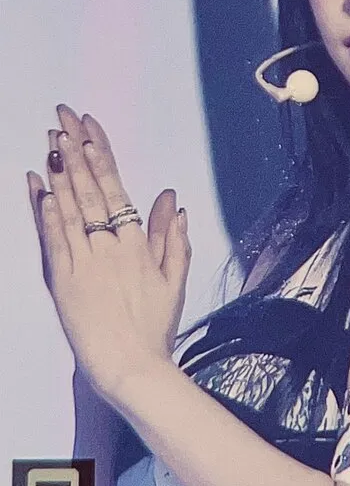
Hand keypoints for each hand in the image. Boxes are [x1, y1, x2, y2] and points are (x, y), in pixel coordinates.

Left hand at [27, 106, 190, 400]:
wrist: (130, 367)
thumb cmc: (154, 327)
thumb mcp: (174, 279)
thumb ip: (173, 237)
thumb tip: (174, 200)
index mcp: (138, 244)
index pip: (117, 188)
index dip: (101, 156)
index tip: (90, 129)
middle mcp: (110, 246)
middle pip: (90, 189)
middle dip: (75, 150)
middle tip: (62, 118)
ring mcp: (84, 262)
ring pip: (70, 208)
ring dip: (59, 171)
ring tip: (50, 140)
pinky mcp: (63, 281)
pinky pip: (53, 239)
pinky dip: (46, 211)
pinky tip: (40, 185)